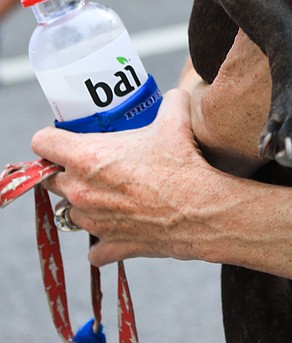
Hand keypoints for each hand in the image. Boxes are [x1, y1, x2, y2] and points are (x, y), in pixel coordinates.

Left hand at [30, 90, 220, 266]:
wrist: (199, 210)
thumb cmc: (181, 165)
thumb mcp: (175, 122)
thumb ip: (171, 102)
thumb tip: (176, 94)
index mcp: (87, 156)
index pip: (42, 143)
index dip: (51, 138)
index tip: (62, 139)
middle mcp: (80, 190)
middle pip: (48, 180)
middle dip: (64, 172)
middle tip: (89, 166)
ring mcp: (92, 221)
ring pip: (69, 213)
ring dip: (84, 204)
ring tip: (108, 195)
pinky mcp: (108, 245)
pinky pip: (93, 248)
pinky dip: (103, 239)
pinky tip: (120, 227)